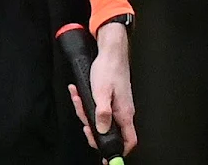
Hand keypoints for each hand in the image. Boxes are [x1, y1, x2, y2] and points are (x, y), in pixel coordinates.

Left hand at [69, 23, 137, 161]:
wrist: (111, 52)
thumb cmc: (109, 68)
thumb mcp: (101, 92)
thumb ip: (102, 113)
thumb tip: (101, 130)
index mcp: (124, 112)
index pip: (129, 140)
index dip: (119, 151)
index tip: (107, 157)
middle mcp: (123, 111)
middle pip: (109, 133)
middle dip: (92, 129)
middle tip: (84, 123)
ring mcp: (117, 106)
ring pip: (100, 120)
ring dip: (85, 113)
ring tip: (78, 99)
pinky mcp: (111, 100)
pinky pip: (98, 109)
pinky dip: (86, 104)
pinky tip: (79, 94)